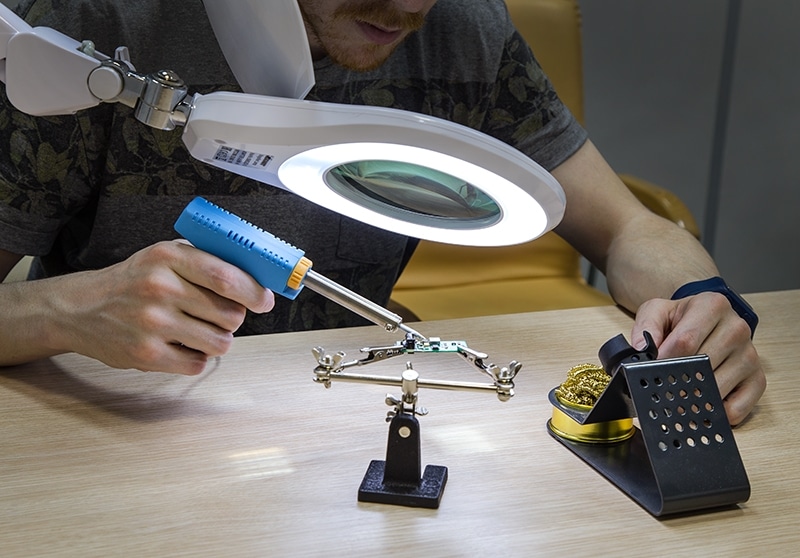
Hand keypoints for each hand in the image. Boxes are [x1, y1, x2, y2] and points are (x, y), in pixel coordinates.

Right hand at [47, 240, 274, 373]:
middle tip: (220, 314)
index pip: (226, 277)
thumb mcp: (165, 256)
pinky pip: (198, 363)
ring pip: (220, 342)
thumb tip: (257, 278)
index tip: (264, 300)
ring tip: (199, 330)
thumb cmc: (132, 281)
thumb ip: (207, 261)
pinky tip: (181, 344)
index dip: (254, 292)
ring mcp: (152, 323)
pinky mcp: (146, 354)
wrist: (79, 309)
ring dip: (218, 339)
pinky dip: (196, 357)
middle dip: (234, 317)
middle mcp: (159, 288)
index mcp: (168, 257)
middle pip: (230, 313)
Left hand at [631, 292, 765, 425]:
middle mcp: (736, 329)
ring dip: (693, 400)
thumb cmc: (682, 318)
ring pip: (717, 388)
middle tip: (659, 391)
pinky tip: (700, 408)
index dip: (664, 362)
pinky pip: (736, 408)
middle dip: (676, 382)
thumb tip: (643, 349)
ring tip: (675, 400)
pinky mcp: (757, 380)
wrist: (707, 319)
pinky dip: (715, 415)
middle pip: (702, 366)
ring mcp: (749, 356)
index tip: (649, 373)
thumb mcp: (658, 310)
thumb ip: (646, 326)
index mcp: (712, 306)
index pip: (686, 341)